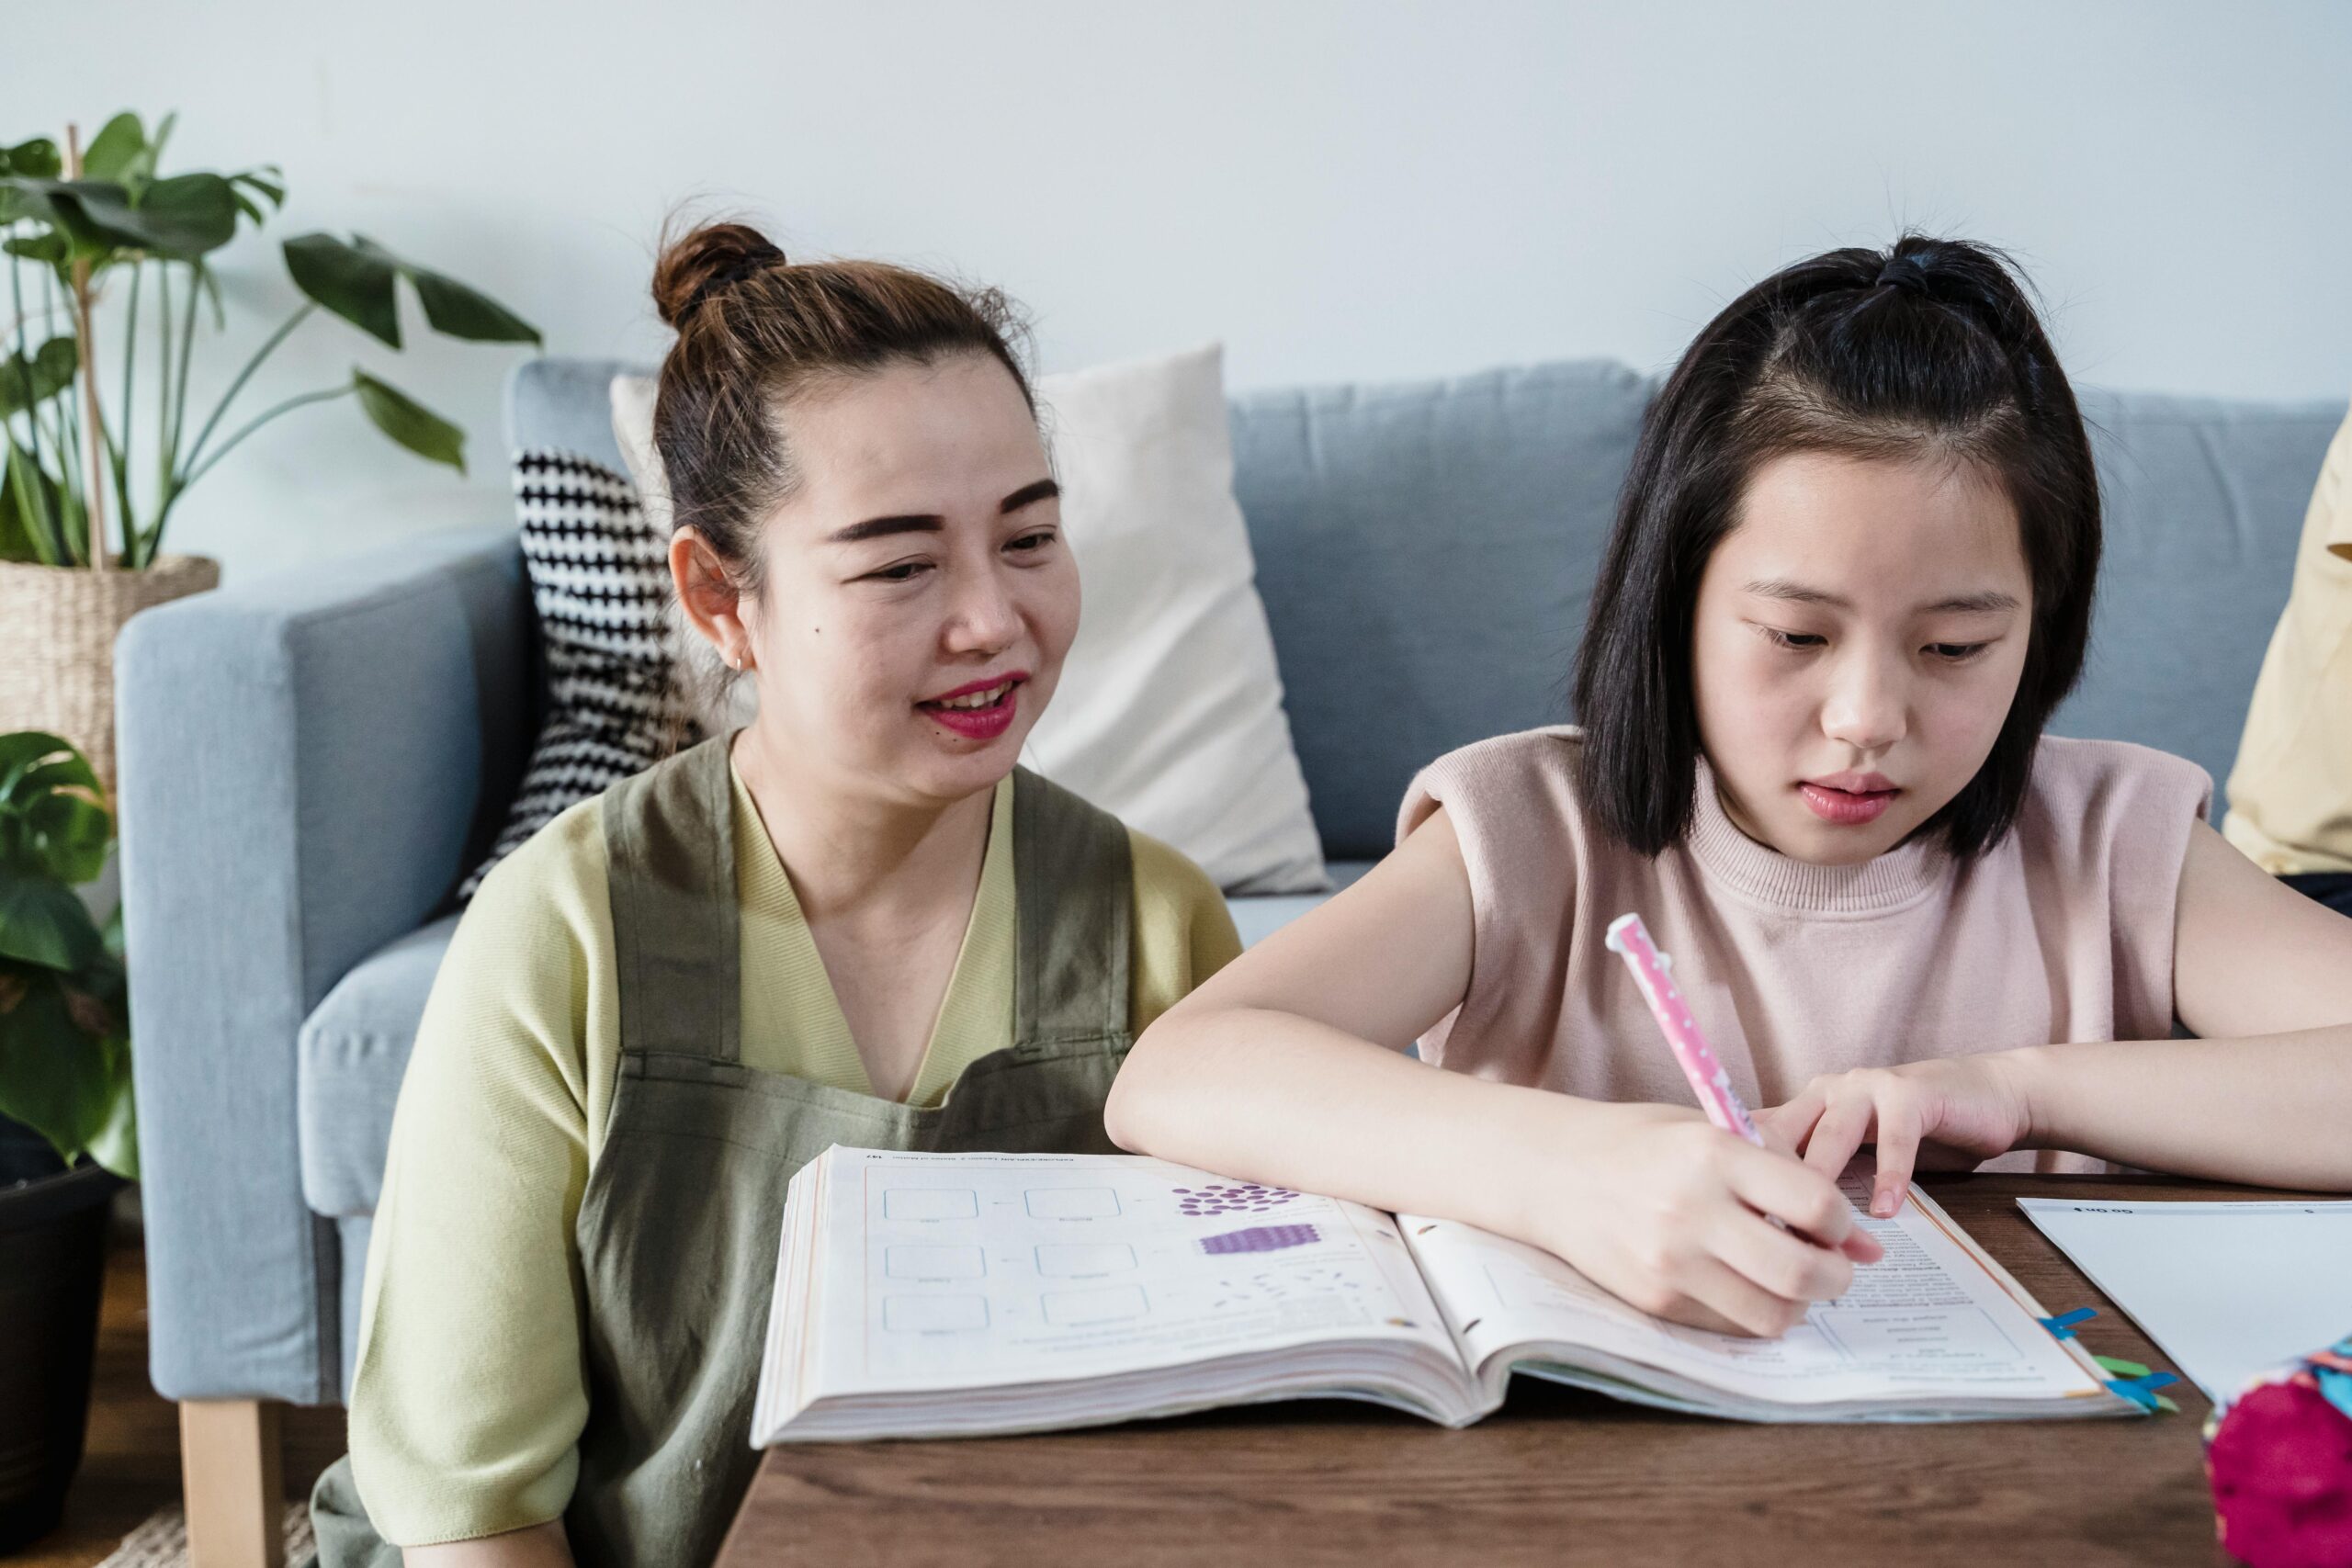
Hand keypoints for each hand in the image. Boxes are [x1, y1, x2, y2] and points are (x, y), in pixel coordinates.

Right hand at [1525, 1101, 1884, 1338]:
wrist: (1551, 1172)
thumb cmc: (1640, 1144)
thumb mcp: (1709, 1130)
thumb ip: (1786, 1174)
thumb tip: (1869, 1245)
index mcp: (1712, 1154)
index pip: (1816, 1202)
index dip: (1842, 1222)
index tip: (1835, 1223)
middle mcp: (1692, 1210)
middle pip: (1803, 1271)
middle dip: (1837, 1277)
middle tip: (1834, 1268)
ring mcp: (1670, 1262)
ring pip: (1773, 1314)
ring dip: (1799, 1305)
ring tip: (1788, 1281)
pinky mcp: (1654, 1299)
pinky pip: (1730, 1325)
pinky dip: (1751, 1312)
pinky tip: (1740, 1285)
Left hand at [1757, 1054, 2034, 1218]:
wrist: (1989, 1096)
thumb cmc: (1917, 1132)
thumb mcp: (1860, 1153)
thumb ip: (1824, 1176)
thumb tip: (1778, 1230)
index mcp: (1806, 1107)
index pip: (1760, 1142)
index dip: (1744, 1181)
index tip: (1736, 1229)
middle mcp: (1827, 1092)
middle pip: (1786, 1138)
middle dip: (1773, 1186)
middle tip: (1763, 1237)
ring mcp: (1867, 1088)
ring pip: (1832, 1136)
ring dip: (1822, 1185)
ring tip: (1818, 1231)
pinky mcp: (1911, 1094)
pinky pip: (1895, 1138)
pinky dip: (1889, 1175)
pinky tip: (1886, 1211)